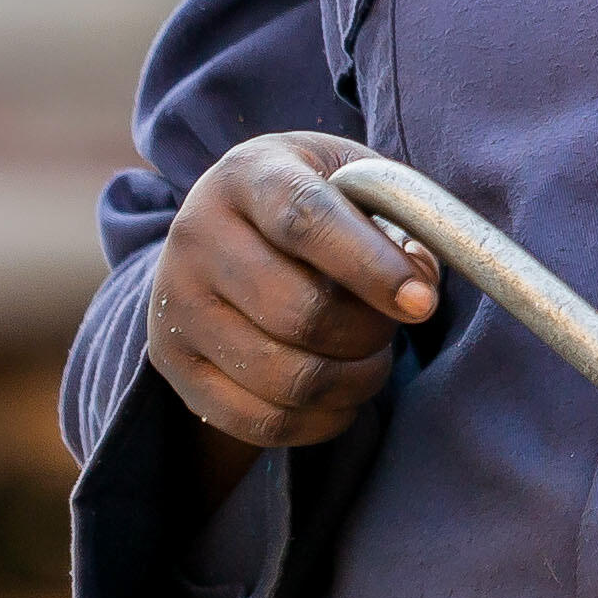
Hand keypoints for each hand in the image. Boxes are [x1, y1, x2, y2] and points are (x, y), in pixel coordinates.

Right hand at [142, 131, 440, 455]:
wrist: (222, 231)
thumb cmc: (310, 203)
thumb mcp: (351, 181)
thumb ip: (395, 220)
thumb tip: (418, 289)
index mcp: (247, 175)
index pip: (305, 220)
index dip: (370, 266)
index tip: (423, 304)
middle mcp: (196, 236)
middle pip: (297, 311)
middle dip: (368, 332)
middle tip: (394, 326)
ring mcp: (176, 305)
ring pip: (284, 376)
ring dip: (352, 382)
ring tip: (371, 361)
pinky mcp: (174, 365)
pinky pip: (260, 421)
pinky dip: (320, 421)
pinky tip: (342, 397)